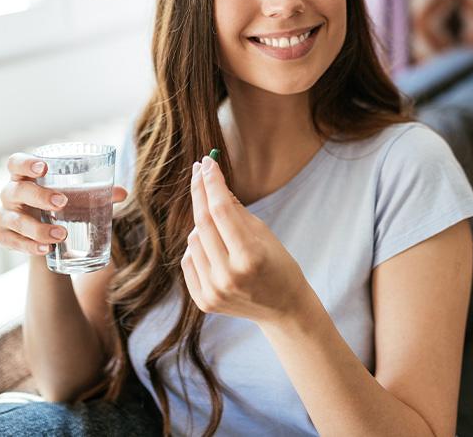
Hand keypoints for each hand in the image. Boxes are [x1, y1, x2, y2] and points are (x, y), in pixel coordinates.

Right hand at [0, 152, 127, 256]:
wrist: (49, 234)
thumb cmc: (63, 205)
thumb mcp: (79, 197)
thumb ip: (98, 193)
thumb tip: (123, 193)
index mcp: (26, 176)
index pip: (16, 163)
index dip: (26, 163)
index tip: (44, 167)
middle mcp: (11, 193)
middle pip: (16, 191)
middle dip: (38, 197)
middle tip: (62, 203)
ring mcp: (4, 215)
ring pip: (12, 220)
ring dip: (37, 228)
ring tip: (60, 235)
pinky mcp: (4, 236)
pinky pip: (10, 241)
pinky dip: (28, 246)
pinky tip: (45, 250)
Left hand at [181, 154, 308, 325]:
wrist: (283, 309)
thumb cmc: (278, 264)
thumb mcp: (264, 233)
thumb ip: (236, 210)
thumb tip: (213, 182)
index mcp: (249, 258)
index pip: (221, 210)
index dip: (213, 183)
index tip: (208, 162)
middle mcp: (228, 277)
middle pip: (202, 223)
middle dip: (200, 191)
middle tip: (200, 170)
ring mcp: (213, 292)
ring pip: (193, 240)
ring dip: (202, 224)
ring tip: (221, 228)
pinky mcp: (203, 301)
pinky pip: (188, 260)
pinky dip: (198, 247)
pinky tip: (213, 247)